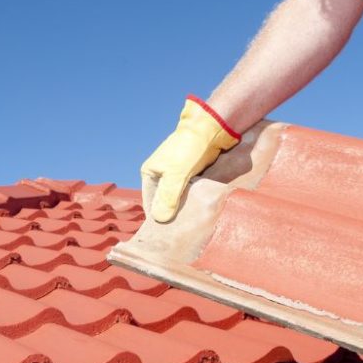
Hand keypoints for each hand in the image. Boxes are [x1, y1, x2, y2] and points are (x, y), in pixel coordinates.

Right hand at [141, 95, 239, 221]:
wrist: (212, 128)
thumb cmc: (190, 148)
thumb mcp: (177, 174)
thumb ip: (168, 197)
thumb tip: (159, 220)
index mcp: (150, 172)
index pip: (150, 203)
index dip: (158, 218)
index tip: (169, 234)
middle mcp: (161, 174)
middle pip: (164, 201)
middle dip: (172, 214)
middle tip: (182, 231)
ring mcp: (176, 174)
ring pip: (177, 198)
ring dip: (184, 209)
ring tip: (191, 224)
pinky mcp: (191, 174)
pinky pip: (189, 192)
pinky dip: (193, 201)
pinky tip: (199, 212)